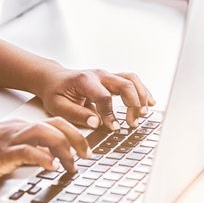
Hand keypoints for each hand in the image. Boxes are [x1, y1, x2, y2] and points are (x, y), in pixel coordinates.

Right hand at [0, 118, 90, 180]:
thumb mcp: (8, 149)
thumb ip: (29, 152)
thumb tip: (50, 161)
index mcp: (23, 127)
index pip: (56, 123)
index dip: (75, 134)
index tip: (86, 149)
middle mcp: (20, 129)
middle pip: (57, 125)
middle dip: (77, 139)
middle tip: (87, 156)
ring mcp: (11, 139)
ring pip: (46, 134)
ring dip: (64, 149)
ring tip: (72, 165)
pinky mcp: (2, 152)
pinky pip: (27, 151)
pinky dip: (42, 158)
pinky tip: (51, 167)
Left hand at [36, 69, 155, 130]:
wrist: (53, 78)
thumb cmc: (55, 92)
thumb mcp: (57, 106)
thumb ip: (76, 114)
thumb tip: (95, 123)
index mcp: (84, 81)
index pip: (104, 97)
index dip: (110, 114)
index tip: (113, 127)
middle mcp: (98, 75)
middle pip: (124, 85)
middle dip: (133, 104)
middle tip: (133, 123)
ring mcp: (107, 75)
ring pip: (131, 80)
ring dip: (141, 96)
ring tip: (144, 113)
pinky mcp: (111, 79)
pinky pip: (131, 81)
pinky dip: (142, 91)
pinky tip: (150, 102)